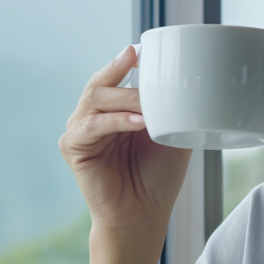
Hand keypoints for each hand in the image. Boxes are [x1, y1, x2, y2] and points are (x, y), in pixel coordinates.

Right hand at [60, 44, 193, 254]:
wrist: (142, 215)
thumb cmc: (157, 178)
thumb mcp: (173, 133)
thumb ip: (173, 108)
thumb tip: (190, 81)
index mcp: (112, 110)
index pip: (113, 76)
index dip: (125, 61)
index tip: (144, 48)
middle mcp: (91, 117)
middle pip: (100, 82)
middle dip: (123, 73)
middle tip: (148, 69)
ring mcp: (79, 131)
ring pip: (95, 98)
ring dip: (125, 98)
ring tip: (150, 107)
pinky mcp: (72, 148)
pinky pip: (92, 126)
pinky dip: (116, 121)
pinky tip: (139, 122)